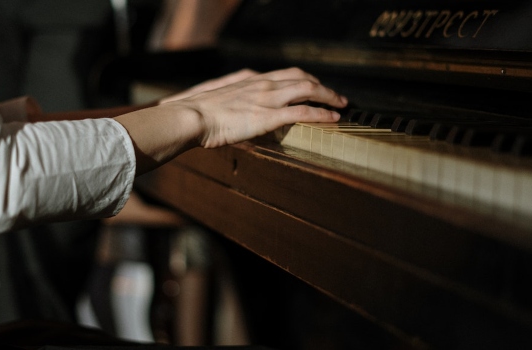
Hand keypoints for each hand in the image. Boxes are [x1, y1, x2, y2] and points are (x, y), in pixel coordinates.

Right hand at [115, 67, 346, 174]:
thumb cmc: (197, 112)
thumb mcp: (216, 99)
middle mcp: (262, 83)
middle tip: (335, 95)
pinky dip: (322, 114)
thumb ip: (230, 100)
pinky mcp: (269, 116)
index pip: (285, 73)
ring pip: (308, 90)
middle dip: (322, 86)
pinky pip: (303, 112)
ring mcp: (267, 98)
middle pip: (302, 78)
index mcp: (249, 79)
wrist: (191, 117)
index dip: (305, 79)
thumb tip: (231, 110)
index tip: (314, 86)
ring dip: (329, 97)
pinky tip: (332, 118)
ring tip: (341, 105)